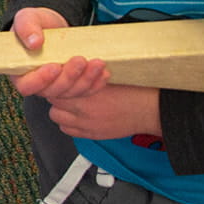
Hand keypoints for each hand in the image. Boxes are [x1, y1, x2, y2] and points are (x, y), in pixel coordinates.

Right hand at [7, 8, 108, 101]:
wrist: (53, 25)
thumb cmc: (36, 23)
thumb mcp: (27, 18)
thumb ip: (26, 27)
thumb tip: (34, 42)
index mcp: (20, 72)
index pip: (26, 86)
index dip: (40, 80)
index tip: (54, 66)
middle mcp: (38, 84)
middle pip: (53, 91)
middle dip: (70, 77)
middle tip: (81, 59)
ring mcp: (57, 86)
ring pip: (71, 92)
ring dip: (86, 80)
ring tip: (98, 63)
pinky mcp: (73, 85)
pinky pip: (84, 91)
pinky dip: (96, 84)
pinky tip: (104, 73)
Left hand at [43, 82, 161, 140]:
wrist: (148, 110)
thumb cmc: (132, 91)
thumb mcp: (105, 76)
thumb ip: (85, 75)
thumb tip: (69, 69)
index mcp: (87, 93)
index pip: (57, 89)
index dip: (57, 82)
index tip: (59, 78)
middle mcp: (84, 111)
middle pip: (55, 104)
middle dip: (57, 96)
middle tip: (64, 90)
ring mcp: (87, 125)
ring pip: (58, 119)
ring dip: (61, 111)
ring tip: (69, 103)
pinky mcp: (92, 134)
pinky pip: (69, 131)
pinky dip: (69, 124)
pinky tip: (76, 116)